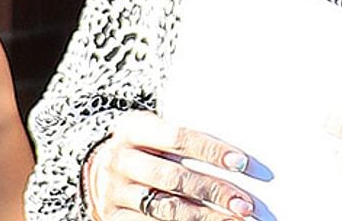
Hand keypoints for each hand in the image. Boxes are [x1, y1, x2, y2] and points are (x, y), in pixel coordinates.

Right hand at [85, 112, 256, 218]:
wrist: (95, 171)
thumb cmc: (141, 149)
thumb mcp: (150, 133)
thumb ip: (180, 141)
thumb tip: (236, 158)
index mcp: (132, 129)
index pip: (177, 137)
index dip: (211, 150)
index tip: (242, 163)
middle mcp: (121, 160)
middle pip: (174, 177)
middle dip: (213, 191)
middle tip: (246, 204)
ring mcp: (116, 193)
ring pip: (167, 209)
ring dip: (205, 218)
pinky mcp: (115, 220)